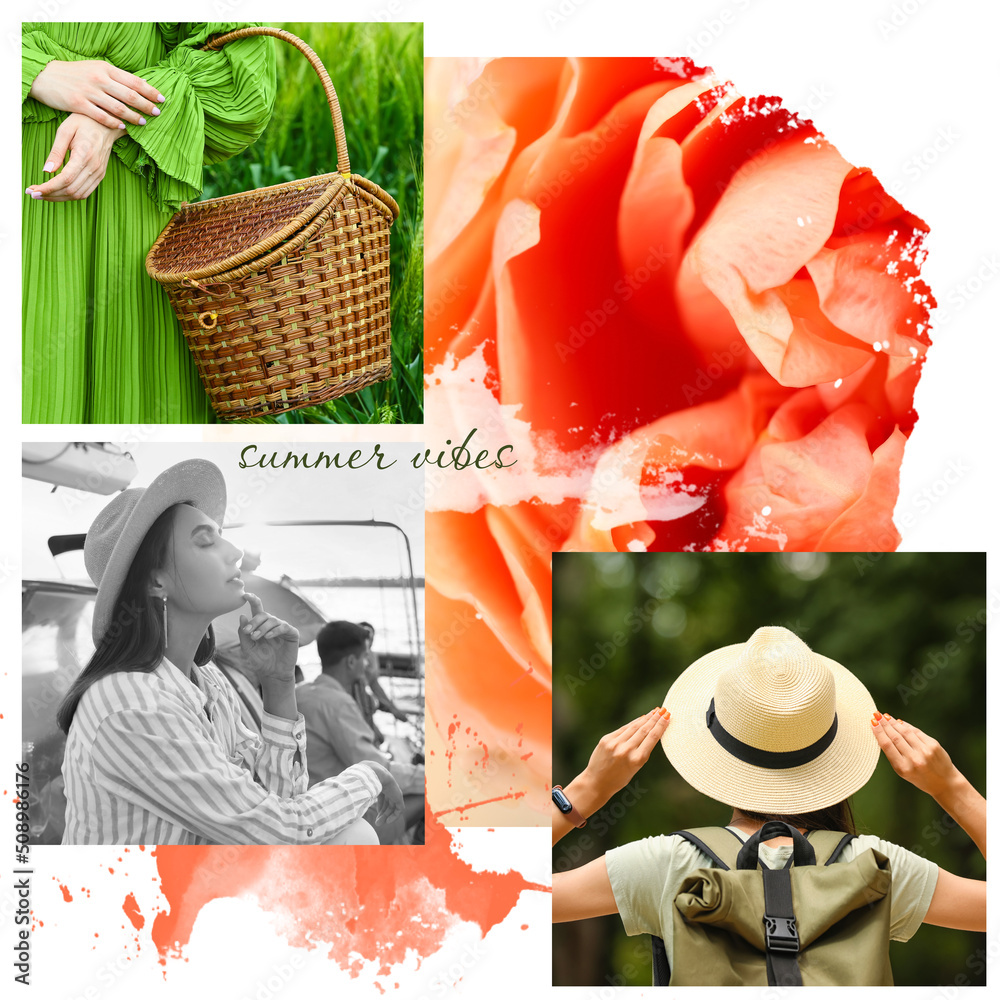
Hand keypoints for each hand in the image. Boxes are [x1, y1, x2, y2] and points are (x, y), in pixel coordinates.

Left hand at [25, 114, 123, 201]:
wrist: (107, 123)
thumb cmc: (83, 122)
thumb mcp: (65, 130)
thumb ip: (56, 152)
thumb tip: (46, 171)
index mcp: (84, 156)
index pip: (65, 179)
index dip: (48, 188)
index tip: (33, 190)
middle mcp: (94, 168)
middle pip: (71, 190)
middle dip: (50, 195)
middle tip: (33, 193)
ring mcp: (98, 173)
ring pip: (78, 195)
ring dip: (59, 198)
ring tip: (44, 194)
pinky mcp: (100, 175)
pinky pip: (85, 192)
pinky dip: (70, 196)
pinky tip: (58, 192)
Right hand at [28, 59, 164, 128]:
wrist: (46, 76)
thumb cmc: (76, 74)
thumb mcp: (97, 69)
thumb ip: (117, 77)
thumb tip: (143, 83)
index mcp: (106, 68)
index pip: (133, 81)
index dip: (150, 91)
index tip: (162, 100)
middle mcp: (99, 79)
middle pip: (130, 95)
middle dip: (146, 105)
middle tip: (157, 114)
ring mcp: (89, 91)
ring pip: (118, 107)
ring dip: (133, 117)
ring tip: (143, 123)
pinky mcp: (79, 104)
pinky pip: (102, 117)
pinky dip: (114, 123)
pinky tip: (123, 128)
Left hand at [237, 592, 299, 686]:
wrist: (272, 674)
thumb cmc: (260, 661)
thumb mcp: (247, 648)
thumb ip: (243, 634)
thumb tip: (242, 616)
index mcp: (261, 625)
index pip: (257, 609)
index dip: (253, 600)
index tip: (246, 595)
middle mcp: (272, 624)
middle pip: (264, 615)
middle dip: (254, 621)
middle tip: (247, 632)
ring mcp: (282, 628)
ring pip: (273, 620)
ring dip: (263, 627)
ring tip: (256, 637)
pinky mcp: (292, 634)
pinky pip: (284, 627)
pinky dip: (275, 630)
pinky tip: (268, 637)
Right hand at [363, 762, 403, 824]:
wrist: (374, 774)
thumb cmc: (364, 780)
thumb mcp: (360, 789)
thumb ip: (357, 795)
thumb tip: (349, 802)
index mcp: (381, 784)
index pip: (383, 796)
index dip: (380, 806)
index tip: (376, 814)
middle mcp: (389, 787)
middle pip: (387, 803)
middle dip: (382, 813)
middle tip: (377, 823)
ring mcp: (394, 791)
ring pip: (392, 807)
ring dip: (386, 816)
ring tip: (379, 824)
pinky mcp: (398, 796)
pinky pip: (399, 809)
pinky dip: (394, 816)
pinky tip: (388, 821)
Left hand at [581, 707, 670, 802]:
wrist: (597, 782)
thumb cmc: (619, 778)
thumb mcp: (636, 767)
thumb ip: (642, 750)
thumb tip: (650, 729)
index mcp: (637, 760)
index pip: (652, 738)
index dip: (660, 725)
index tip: (667, 716)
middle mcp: (626, 750)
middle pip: (644, 730)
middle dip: (655, 719)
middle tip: (663, 710)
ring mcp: (615, 744)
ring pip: (633, 727)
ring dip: (645, 718)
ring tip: (654, 712)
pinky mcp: (606, 739)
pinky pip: (623, 729)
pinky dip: (632, 723)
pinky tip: (640, 719)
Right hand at [871, 713, 959, 798]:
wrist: (945, 783)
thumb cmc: (921, 778)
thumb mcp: (903, 772)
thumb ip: (894, 755)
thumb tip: (883, 734)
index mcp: (903, 768)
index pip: (887, 745)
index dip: (878, 732)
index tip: (872, 723)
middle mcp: (914, 759)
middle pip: (895, 736)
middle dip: (884, 724)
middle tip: (876, 715)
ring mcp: (925, 751)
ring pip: (905, 732)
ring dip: (894, 722)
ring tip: (886, 716)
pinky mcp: (933, 745)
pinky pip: (916, 732)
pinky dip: (907, 726)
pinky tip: (900, 722)